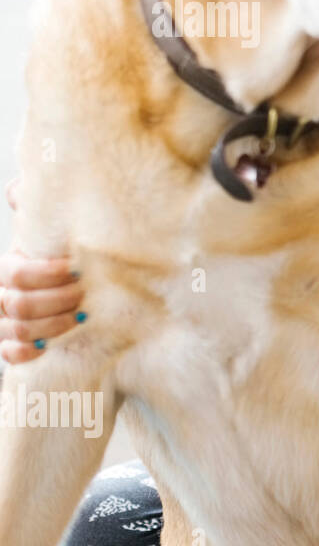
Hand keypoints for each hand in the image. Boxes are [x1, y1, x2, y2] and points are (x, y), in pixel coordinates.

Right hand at [1, 178, 84, 364]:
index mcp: (2, 268)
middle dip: (57, 300)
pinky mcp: (7, 346)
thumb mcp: (42, 233)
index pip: (15, 274)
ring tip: (82, 315)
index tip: (76, 271)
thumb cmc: (49, 256)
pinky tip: (53, 342)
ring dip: (54, 324)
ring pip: (18, 330)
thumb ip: (32, 209)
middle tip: (84, 294)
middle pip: (19, 304)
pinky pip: (11, 355)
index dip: (47, 274)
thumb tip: (19, 190)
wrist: (51, 290)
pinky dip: (33, 350)